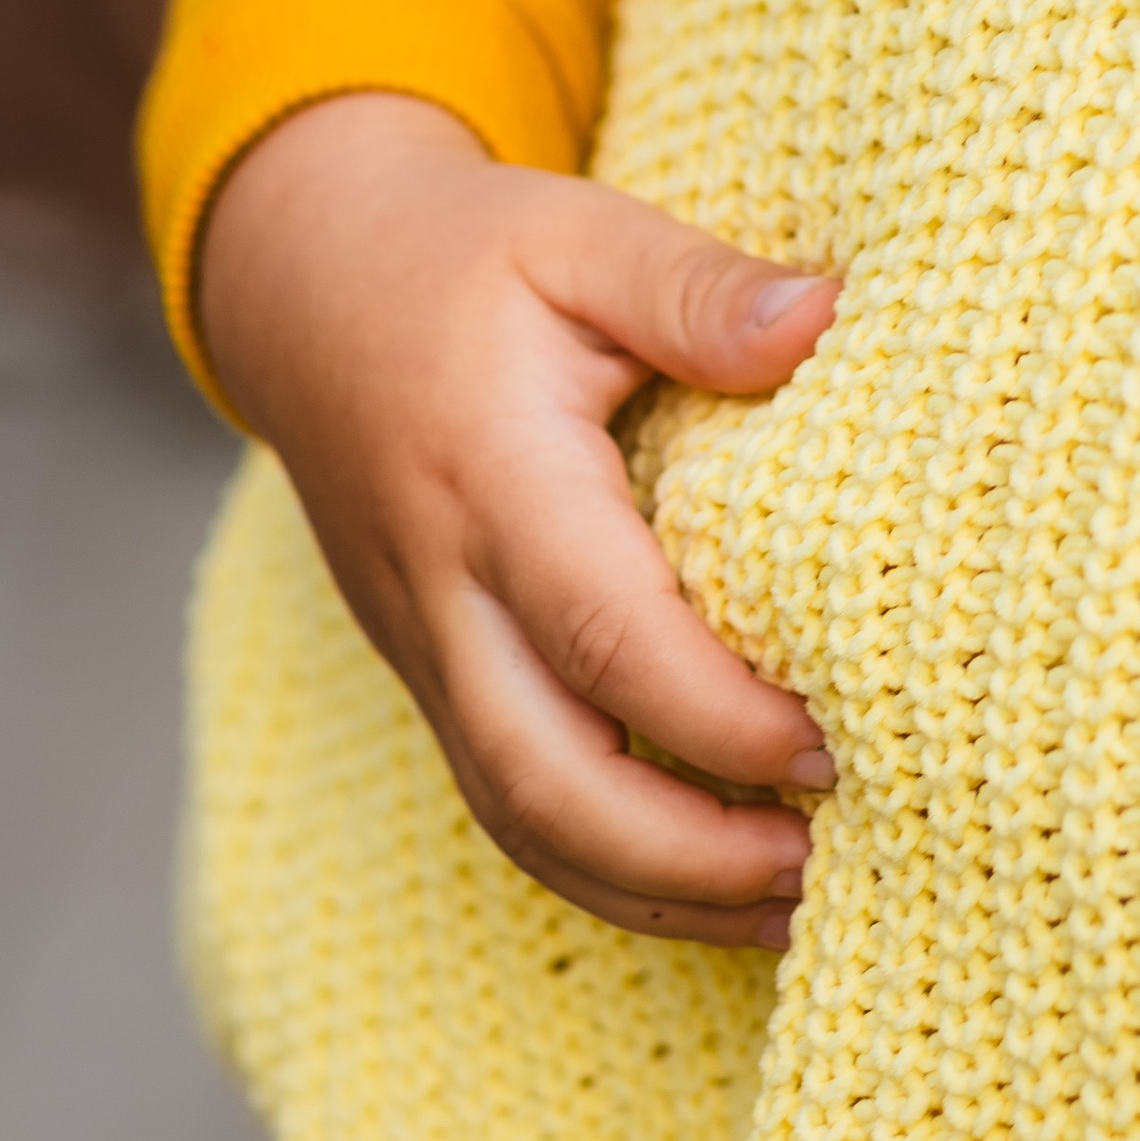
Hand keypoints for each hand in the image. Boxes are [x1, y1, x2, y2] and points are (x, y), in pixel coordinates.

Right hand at [198, 94, 840, 948]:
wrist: (307, 287)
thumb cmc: (466, 258)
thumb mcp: (582, 235)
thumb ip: (697, 289)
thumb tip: (825, 318)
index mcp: (490, 480)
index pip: (602, 636)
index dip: (718, 714)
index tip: (832, 746)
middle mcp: (443, 589)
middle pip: (546, 777)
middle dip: (685, 854)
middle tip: (826, 864)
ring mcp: (425, 644)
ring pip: (520, 817)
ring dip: (652, 885)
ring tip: (794, 905)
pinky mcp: (432, 670)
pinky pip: (509, 796)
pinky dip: (606, 862)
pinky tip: (709, 874)